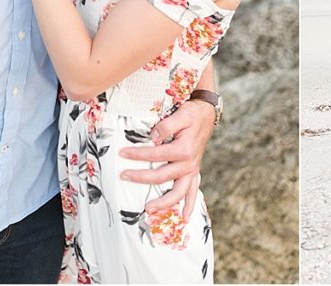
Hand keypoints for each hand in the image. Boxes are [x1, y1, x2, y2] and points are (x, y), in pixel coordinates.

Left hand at [119, 99, 215, 216]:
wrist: (207, 114)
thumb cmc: (192, 113)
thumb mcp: (181, 115)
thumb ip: (166, 126)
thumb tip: (153, 137)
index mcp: (184, 150)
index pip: (156, 154)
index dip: (138, 154)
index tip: (122, 153)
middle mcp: (189, 163)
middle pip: (162, 176)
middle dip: (141, 178)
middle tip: (124, 176)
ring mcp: (192, 169)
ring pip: (179, 192)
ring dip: (164, 202)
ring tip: (149, 209)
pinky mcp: (193, 171)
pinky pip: (193, 191)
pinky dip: (190, 205)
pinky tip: (185, 218)